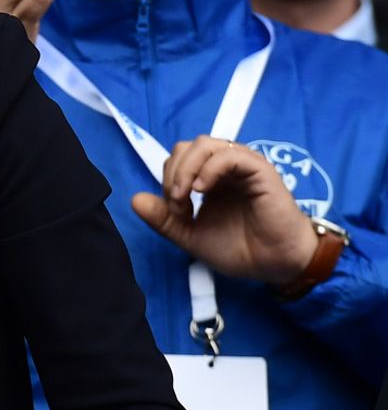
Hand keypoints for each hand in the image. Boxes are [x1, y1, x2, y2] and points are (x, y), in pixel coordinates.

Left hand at [131, 137, 319, 283]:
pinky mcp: (260, 171)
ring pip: (204, 144)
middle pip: (186, 147)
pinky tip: (202, 190)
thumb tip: (134, 199)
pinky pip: (231, 155)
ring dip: (186, 168)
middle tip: (178, 204)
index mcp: (208, 178)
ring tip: (186, 196)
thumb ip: (164, 219)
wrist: (275, 266)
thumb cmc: (239, 249)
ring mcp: (242, 166)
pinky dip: (210, 168)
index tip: (174, 211)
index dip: (168, 180)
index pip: (177, 160)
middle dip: (173, 173)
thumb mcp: (191, 236)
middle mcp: (224, 168)